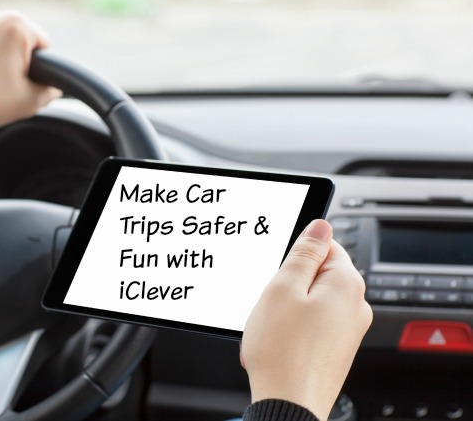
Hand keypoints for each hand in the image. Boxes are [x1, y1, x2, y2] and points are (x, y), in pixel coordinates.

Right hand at [240, 219, 371, 420]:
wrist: (288, 404)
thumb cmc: (282, 351)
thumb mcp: (282, 288)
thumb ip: (303, 253)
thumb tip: (320, 226)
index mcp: (347, 284)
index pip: (325, 244)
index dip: (296, 255)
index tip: (280, 271)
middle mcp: (356, 306)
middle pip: (318, 273)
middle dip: (290, 284)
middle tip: (272, 302)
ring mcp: (349, 330)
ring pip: (312, 300)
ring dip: (288, 308)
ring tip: (273, 326)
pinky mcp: (337, 348)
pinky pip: (313, 324)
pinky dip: (294, 328)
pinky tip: (279, 342)